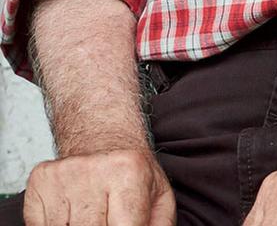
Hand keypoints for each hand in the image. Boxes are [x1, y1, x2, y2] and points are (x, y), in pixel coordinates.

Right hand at [22, 147, 172, 225]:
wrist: (103, 138)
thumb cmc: (132, 173)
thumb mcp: (158, 196)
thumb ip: (159, 224)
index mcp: (130, 172)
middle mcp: (95, 170)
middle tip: (108, 220)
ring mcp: (63, 175)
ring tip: (93, 215)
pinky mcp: (40, 181)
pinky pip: (42, 224)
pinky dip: (56, 225)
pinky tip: (72, 213)